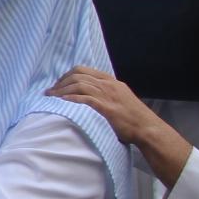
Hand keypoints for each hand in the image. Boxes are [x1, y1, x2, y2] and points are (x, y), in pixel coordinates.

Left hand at [50, 64, 191, 187]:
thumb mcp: (120, 100)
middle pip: (78, 75)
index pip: (83, 70)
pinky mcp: (107, 108)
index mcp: (111, 82)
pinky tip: (62, 102)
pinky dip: (72, 98)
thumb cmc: (133, 118)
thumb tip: (86, 97)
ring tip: (51, 97)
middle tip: (50, 92)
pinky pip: (85, 99)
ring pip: (79, 85)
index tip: (57, 84)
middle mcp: (109, 85)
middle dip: (60, 82)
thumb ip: (105, 95)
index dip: (66, 75)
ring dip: (62, 90)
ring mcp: (109, 95)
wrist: (148, 129)